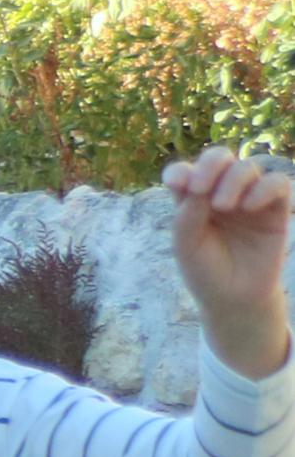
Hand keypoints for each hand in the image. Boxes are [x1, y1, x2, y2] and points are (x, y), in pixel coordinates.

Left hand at [167, 147, 293, 356]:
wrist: (235, 297)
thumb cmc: (205, 270)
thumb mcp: (186, 245)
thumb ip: (188, 214)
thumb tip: (199, 185)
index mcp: (192, 199)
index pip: (184, 172)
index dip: (180, 172)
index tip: (178, 185)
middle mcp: (220, 193)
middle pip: (219, 158)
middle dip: (211, 165)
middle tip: (201, 188)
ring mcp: (249, 198)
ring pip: (248, 167)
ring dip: (234, 179)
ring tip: (224, 206)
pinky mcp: (276, 208)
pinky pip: (278, 183)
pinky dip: (264, 188)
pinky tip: (249, 206)